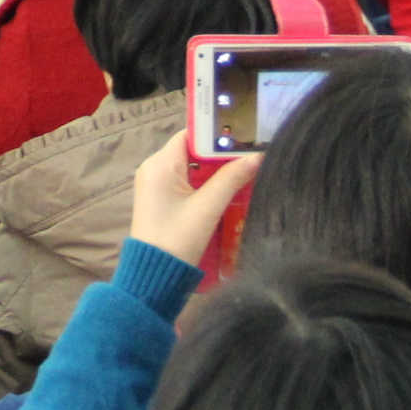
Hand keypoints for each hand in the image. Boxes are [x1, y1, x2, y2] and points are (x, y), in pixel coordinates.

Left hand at [127, 131, 255, 265]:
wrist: (154, 275)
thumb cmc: (177, 238)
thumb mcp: (207, 208)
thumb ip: (231, 179)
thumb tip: (256, 156)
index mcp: (160, 164)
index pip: (190, 135)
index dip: (216, 135)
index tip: (244, 135)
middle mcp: (154, 169)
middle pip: (192, 151)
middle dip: (220, 154)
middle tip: (251, 154)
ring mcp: (156, 185)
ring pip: (191, 168)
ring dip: (215, 170)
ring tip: (246, 169)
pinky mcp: (161, 200)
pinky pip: (186, 182)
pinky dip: (206, 183)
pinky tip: (229, 189)